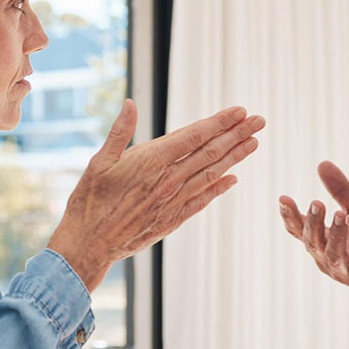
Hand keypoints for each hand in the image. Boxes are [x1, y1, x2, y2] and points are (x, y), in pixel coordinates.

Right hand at [49, 99, 264, 289]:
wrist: (89, 245)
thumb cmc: (89, 201)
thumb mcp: (99, 161)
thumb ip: (120, 131)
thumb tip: (131, 103)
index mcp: (151, 161)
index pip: (195, 136)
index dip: (219, 122)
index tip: (240, 110)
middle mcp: (168, 180)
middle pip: (211, 152)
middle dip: (237, 134)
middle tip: (259, 120)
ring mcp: (173, 201)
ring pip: (212, 174)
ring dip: (236, 157)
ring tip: (255, 142)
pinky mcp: (173, 219)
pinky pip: (202, 200)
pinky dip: (219, 188)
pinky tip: (233, 179)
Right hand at [279, 161, 348, 301]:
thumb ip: (340, 191)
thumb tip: (322, 163)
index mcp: (321, 241)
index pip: (299, 229)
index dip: (289, 216)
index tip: (283, 198)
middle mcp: (327, 258)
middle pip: (313, 242)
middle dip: (313, 222)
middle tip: (316, 203)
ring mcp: (345, 272)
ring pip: (333, 255)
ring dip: (335, 235)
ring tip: (340, 214)